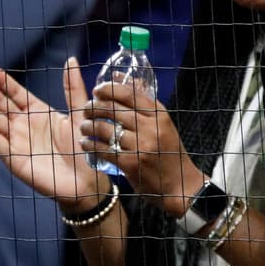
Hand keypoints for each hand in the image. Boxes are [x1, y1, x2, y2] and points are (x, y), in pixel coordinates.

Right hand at [0, 59, 107, 214]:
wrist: (85, 181)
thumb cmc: (85, 148)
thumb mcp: (79, 113)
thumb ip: (73, 88)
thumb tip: (71, 60)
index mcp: (39, 112)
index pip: (16, 93)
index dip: (3, 82)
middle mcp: (25, 124)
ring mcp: (16, 140)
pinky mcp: (11, 156)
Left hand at [79, 82, 202, 218]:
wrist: (180, 186)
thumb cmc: (170, 154)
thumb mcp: (164, 126)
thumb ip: (146, 107)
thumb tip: (126, 79)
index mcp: (160, 115)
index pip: (131, 94)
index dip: (110, 89)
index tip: (98, 90)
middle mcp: (152, 127)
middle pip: (114, 109)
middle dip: (94, 107)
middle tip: (85, 109)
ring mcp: (142, 145)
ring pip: (105, 129)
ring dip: (89, 126)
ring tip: (84, 126)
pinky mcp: (131, 163)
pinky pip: (103, 149)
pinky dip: (90, 145)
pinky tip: (85, 143)